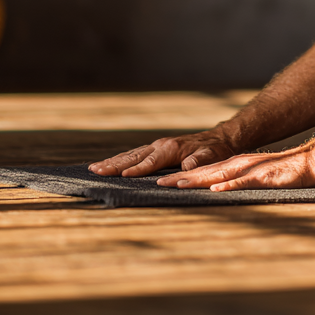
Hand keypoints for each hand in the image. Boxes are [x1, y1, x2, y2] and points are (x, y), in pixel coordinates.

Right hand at [88, 127, 237, 177]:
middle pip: (134, 156)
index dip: (137, 169)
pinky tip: (110, 164)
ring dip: (114, 161)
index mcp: (171, 149)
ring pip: (132, 154)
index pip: (151, 161)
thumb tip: (186, 167)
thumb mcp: (211, 156)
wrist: (219, 139)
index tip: (122, 175)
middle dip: (115, 164)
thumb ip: (198, 162)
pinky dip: (121, 159)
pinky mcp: (156, 150)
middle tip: (96, 170)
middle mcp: (161, 146)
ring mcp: (157, 147)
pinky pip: (136, 154)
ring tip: (95, 168)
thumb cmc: (215, 150)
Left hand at [155, 146, 314, 191]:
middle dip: (181, 179)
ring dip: (198, 180)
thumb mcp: (254, 178)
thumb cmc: (283, 173)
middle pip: (205, 173)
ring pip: (219, 175)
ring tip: (178, 185)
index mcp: (235, 166)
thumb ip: (237, 182)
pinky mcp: (264, 176)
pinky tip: (216, 188)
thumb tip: (216, 190)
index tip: (160, 184)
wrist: (309, 163)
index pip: (203, 172)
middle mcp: (238, 165)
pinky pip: (244, 181)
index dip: (182, 178)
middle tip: (158, 185)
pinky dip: (229, 184)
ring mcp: (250, 170)